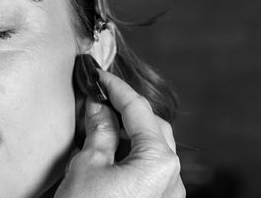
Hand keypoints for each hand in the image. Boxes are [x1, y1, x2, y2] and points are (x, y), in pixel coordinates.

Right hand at [55, 70, 184, 197]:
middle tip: (100, 95)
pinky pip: (150, 167)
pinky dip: (132, 151)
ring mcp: (168, 194)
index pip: (139, 111)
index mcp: (160, 162)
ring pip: (154, 148)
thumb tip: (98, 105)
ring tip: (101, 119)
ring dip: (130, 130)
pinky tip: (110, 146)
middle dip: (127, 108)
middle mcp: (173, 178)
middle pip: (153, 127)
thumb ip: (99, 130)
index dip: (117, 89)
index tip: (100, 75)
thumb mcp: (88, 165)